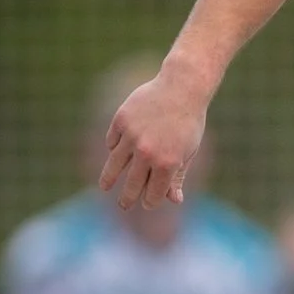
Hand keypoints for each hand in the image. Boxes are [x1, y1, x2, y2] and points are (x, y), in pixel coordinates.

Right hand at [98, 68, 211, 210]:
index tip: (147, 204)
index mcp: (167, 164)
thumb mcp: (189, 151)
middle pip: (131, 184)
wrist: (181, 88)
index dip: (150, 202)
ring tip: (104, 187)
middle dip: (127, 198)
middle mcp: (147, 152)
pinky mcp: (121, 121)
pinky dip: (114, 148)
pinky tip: (115, 153)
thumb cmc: (189, 122)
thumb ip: (178, 176)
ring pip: (115, 165)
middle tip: (123, 205)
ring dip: (108, 178)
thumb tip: (174, 201)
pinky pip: (112, 141)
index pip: (153, 193)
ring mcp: (131, 136)